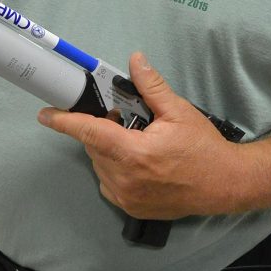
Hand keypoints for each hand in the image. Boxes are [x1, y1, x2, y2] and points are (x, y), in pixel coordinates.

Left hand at [38, 53, 238, 219]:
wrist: (225, 184)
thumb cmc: (203, 148)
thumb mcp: (179, 111)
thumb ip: (151, 86)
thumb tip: (134, 60)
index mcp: (135, 154)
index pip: (91, 134)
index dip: (65, 122)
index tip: (45, 115)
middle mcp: (126, 179)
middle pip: (96, 147)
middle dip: (103, 130)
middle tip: (125, 119)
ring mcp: (127, 198)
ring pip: (100, 165)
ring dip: (108, 150)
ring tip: (136, 141)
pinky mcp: (131, 209)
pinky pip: (109, 182)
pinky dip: (115, 168)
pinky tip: (138, 162)